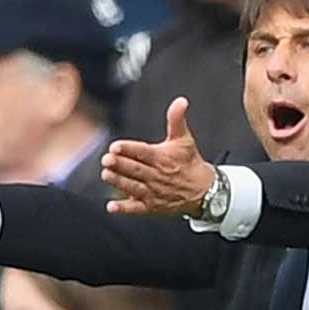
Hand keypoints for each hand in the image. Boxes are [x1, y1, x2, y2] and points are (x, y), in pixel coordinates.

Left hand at [102, 98, 216, 217]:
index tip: (115, 146)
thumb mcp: (184, 139)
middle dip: (120, 164)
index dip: (128, 149)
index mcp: (162, 158)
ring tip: (106, 174)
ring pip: (133, 187)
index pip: (143, 152)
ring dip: (119, 182)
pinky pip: (136, 209)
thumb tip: (180, 100)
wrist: (202, 191)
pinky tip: (111, 206)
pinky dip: (124, 208)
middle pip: (135, 169)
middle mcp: (156, 176)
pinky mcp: (151, 207)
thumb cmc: (189, 162)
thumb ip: (177, 119)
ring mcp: (153, 193)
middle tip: (106, 159)